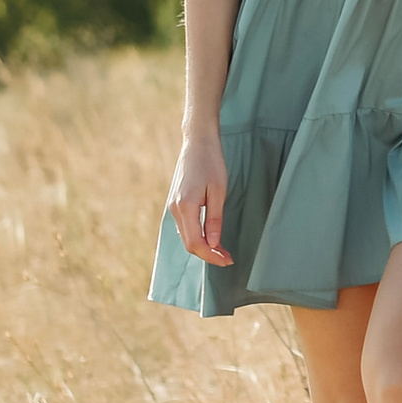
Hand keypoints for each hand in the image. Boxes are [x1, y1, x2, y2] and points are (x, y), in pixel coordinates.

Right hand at [166, 130, 230, 265]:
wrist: (197, 143)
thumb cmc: (212, 163)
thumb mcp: (219, 190)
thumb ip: (214, 219)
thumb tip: (212, 244)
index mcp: (185, 207)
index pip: (195, 243)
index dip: (211, 255)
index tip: (228, 260)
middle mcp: (175, 210)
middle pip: (189, 243)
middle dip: (208, 254)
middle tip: (228, 258)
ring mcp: (173, 207)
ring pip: (186, 237)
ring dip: (203, 247)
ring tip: (223, 250)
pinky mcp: (175, 203)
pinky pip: (185, 227)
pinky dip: (197, 236)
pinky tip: (211, 238)